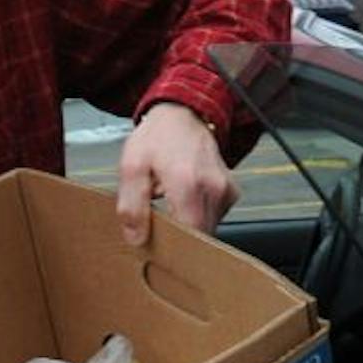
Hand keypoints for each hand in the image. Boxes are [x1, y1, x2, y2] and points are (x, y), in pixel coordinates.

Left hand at [116, 101, 237, 246]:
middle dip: (179, 238)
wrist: (184, 114)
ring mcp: (225, 190)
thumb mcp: (131, 166)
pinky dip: (198, 215)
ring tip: (172, 205)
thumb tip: (136, 237)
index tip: (159, 248)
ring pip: (208, 229)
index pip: (190, 234)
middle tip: (159, 225)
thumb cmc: (158, 137)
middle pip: (200, 235)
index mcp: (187, 181)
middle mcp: (212, 187)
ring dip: (188, 225)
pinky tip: (185, 200)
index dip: (174, 248)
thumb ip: (131, 205)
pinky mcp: (230, 192)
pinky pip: (214, 217)